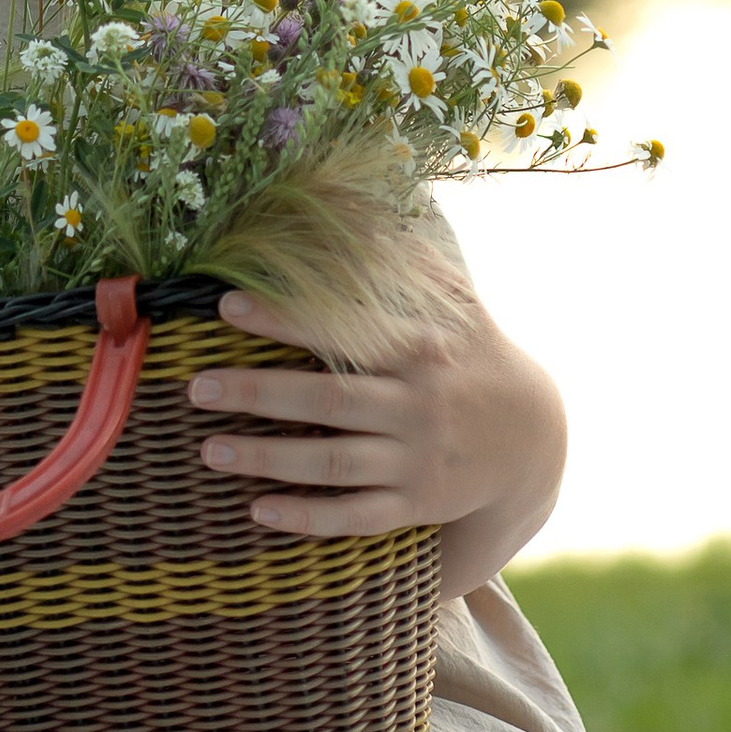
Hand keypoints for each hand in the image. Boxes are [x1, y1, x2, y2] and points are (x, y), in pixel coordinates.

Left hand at [189, 284, 566, 597]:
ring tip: (209, 448)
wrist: (535, 438)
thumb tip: (363, 213)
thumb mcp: (458, 308)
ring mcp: (417, 461)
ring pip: (333, 464)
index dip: (284, 318)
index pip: (342, 331)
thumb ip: (412, 267)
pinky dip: (308, 518)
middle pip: (327, 402)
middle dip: (258, 393)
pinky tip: (258, 511)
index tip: (227, 306)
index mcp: (421, 350)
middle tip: (195, 387)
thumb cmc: (476, 359)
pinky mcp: (417, 505)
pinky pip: (355, 517)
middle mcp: (418, 406)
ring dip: (268, 458)